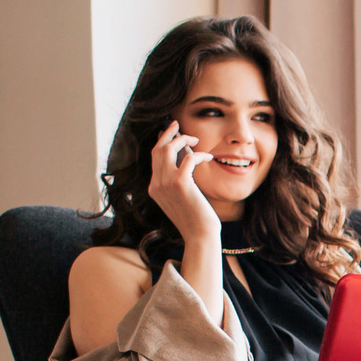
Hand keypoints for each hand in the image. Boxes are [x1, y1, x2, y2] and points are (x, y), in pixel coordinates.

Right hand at [147, 119, 218, 239]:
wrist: (200, 236)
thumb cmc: (195, 219)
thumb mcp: (182, 197)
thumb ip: (179, 178)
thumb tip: (185, 155)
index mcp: (154, 189)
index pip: (153, 159)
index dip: (161, 142)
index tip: (170, 133)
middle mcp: (156, 185)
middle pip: (156, 150)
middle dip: (167, 134)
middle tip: (177, 125)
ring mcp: (166, 184)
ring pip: (167, 150)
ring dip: (181, 140)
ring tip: (194, 139)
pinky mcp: (181, 184)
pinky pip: (188, 158)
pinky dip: (198, 154)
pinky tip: (207, 156)